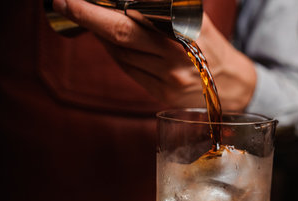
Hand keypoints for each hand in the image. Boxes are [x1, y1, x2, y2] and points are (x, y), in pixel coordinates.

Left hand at [52, 0, 255, 110]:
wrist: (233, 87)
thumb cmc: (212, 47)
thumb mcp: (196, 19)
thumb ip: (167, 7)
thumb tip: (131, 1)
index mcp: (184, 33)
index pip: (131, 21)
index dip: (98, 12)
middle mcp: (174, 58)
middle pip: (121, 38)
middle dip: (88, 19)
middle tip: (64, 3)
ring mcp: (166, 79)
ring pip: (120, 55)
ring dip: (101, 36)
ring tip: (92, 19)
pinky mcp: (160, 94)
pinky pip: (128, 70)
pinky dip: (115, 54)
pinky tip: (112, 42)